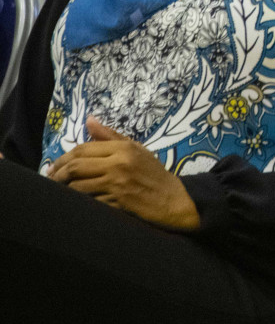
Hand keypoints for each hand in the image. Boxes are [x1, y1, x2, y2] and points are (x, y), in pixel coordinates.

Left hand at [48, 117, 198, 230]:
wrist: (172, 199)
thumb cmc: (153, 173)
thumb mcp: (136, 149)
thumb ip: (111, 136)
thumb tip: (89, 120)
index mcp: (123, 149)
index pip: (83, 149)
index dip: (63, 157)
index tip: (54, 165)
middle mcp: (118, 164)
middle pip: (76, 166)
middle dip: (58, 173)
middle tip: (51, 178)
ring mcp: (117, 185)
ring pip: (78, 185)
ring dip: (64, 189)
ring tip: (60, 190)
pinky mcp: (117, 203)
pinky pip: (89, 201)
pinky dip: (79, 201)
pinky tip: (76, 201)